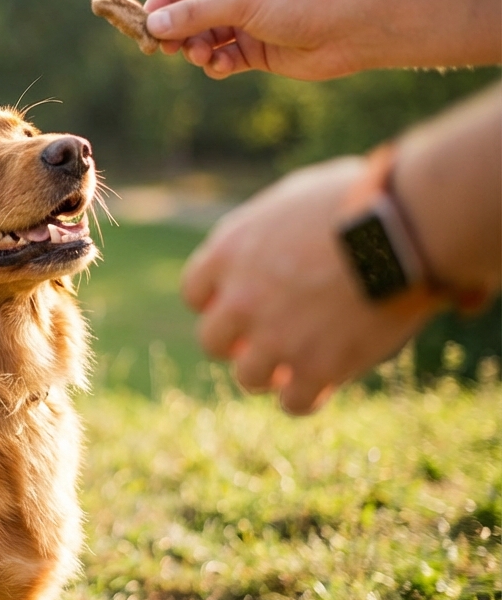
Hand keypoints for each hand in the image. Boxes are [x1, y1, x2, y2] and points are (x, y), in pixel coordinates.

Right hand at [144, 0, 359, 79]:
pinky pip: (223, 56)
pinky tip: (223, 66)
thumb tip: (153, 25)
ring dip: (198, 49)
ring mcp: (247, 19)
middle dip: (178, 30)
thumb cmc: (299, 0)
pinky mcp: (256, 48)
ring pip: (204, 36)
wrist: (349, 28)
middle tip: (164, 48)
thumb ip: (193, 14)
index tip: (146, 23)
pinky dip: (218, 64)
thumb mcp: (240, 0)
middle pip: (191, 9)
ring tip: (202, 57)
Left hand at [181, 158, 441, 413]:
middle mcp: (241, 300)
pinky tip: (324, 382)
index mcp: (229, 254)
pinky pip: (295, 403)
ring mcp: (275, 338)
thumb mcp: (295, 196)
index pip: (194, 293)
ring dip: (272, 372)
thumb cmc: (359, 198)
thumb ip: (267, 228)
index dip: (216, 303)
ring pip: (249, 378)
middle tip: (269, 337)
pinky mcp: (317, 367)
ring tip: (300, 361)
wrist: (404, 227)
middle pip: (213, 342)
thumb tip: (271, 239)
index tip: (240, 305)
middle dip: (238, 342)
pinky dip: (307, 397)